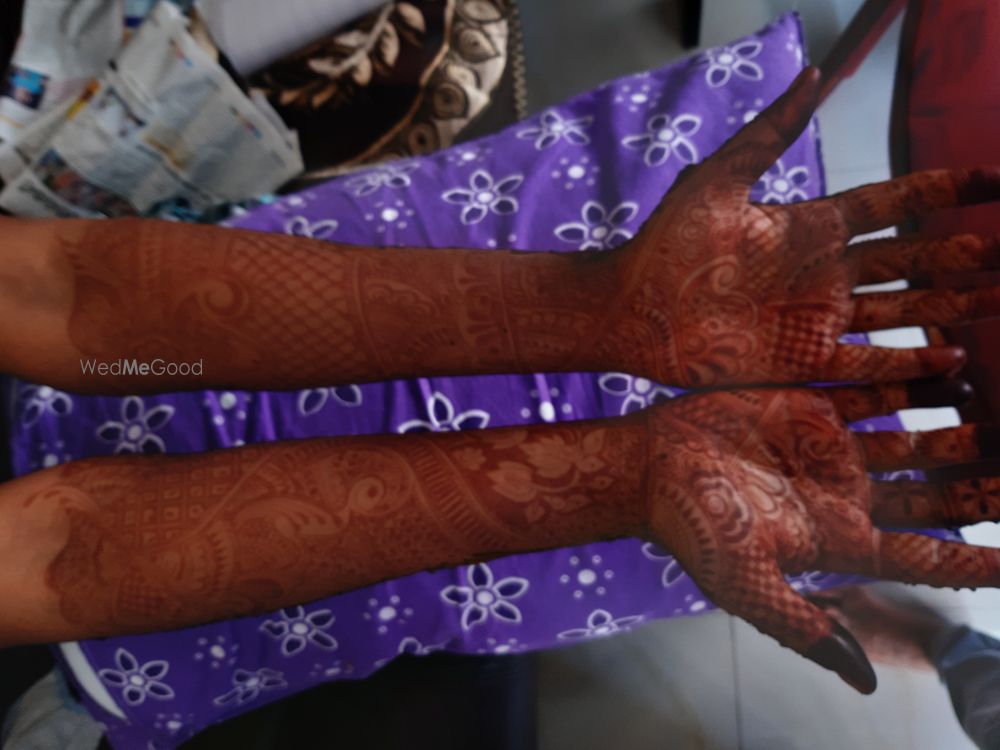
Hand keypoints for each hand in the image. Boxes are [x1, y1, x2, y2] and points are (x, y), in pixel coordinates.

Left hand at [604, 66, 999, 386]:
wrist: (630, 310)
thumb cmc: (665, 245)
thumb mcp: (721, 178)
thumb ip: (772, 132)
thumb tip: (815, 71)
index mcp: (811, 226)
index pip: (895, 204)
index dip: (945, 191)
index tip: (994, 179)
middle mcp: (824, 272)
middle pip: (914, 261)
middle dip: (965, 254)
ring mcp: (816, 318)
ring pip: (904, 312)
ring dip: (953, 307)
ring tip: (998, 300)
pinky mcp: (802, 361)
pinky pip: (868, 365)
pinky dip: (910, 366)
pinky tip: (953, 361)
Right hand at [643, 378, 998, 691]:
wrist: (648, 464)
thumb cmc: (694, 527)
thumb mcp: (747, 584)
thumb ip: (805, 626)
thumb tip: (864, 682)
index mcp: (839, 536)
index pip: (926, 553)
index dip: (977, 559)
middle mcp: (845, 490)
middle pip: (934, 491)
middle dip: (984, 483)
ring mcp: (830, 444)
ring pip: (914, 432)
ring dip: (960, 423)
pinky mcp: (809, 402)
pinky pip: (874, 385)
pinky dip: (914, 372)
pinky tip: (951, 358)